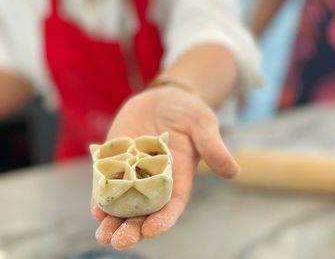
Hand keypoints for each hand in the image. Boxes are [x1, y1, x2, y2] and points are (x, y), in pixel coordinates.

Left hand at [90, 86, 238, 249]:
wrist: (162, 99)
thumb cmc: (187, 112)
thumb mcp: (202, 123)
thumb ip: (213, 146)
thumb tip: (233, 171)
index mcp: (179, 177)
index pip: (172, 204)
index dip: (163, 219)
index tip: (151, 231)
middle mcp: (154, 181)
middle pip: (144, 211)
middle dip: (132, 228)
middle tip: (119, 242)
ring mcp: (133, 173)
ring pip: (123, 203)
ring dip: (112, 221)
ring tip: (103, 235)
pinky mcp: (116, 161)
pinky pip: (107, 183)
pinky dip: (100, 198)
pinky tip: (95, 210)